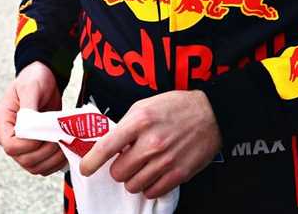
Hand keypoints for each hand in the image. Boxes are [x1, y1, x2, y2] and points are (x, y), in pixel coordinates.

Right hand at [0, 62, 64, 175]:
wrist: (45, 78)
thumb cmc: (34, 79)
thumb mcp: (30, 87)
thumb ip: (29, 106)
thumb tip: (29, 126)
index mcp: (3, 122)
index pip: (10, 146)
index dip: (28, 145)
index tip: (44, 134)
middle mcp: (9, 136)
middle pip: (23, 159)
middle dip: (44, 153)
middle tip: (59, 140)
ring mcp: (22, 145)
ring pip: (33, 166)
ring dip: (51, 160)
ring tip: (65, 146)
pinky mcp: (35, 148)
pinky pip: (43, 165)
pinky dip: (55, 163)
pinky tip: (65, 152)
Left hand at [79, 90, 219, 198]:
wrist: (212, 114)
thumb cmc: (175, 107)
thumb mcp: (145, 106)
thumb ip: (126, 126)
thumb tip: (108, 146)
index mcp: (140, 121)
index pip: (107, 147)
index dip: (91, 161)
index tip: (85, 169)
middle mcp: (151, 142)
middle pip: (119, 172)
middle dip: (120, 168)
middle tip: (129, 160)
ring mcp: (165, 160)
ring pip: (133, 185)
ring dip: (134, 178)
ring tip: (143, 166)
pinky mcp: (179, 174)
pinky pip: (152, 192)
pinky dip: (149, 186)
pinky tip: (155, 173)